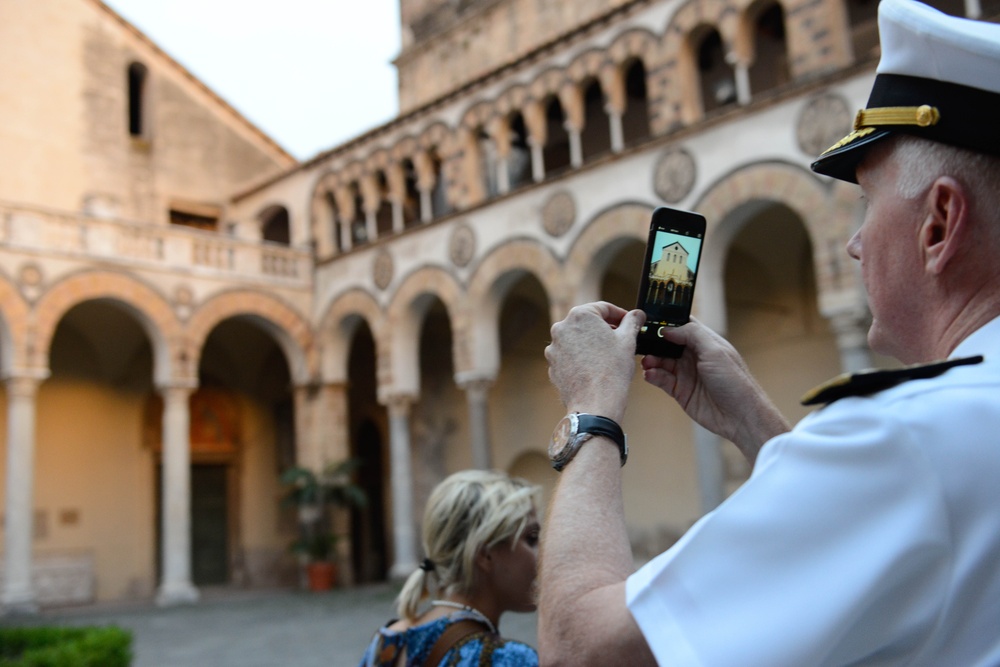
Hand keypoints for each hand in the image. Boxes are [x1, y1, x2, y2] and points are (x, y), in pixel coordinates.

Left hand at [545, 302, 644, 422]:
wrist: (595, 403)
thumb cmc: (612, 370)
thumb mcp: (628, 340)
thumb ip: (632, 322)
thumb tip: (637, 314)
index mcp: (580, 315)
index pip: (603, 308)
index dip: (620, 314)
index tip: (629, 322)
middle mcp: (562, 328)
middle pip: (588, 323)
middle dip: (604, 329)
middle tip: (621, 339)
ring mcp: (555, 348)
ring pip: (577, 340)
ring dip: (592, 343)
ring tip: (608, 356)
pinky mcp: (553, 365)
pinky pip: (570, 356)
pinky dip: (581, 358)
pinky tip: (595, 368)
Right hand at [641, 318, 789, 463]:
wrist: (740, 416)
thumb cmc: (734, 381)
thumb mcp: (714, 350)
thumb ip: (691, 335)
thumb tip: (668, 329)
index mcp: (705, 343)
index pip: (683, 327)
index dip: (667, 323)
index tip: (650, 322)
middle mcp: (694, 357)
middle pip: (667, 345)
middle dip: (654, 343)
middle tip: (642, 344)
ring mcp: (687, 374)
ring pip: (662, 362)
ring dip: (651, 360)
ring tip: (646, 362)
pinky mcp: (680, 392)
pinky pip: (662, 380)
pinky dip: (653, 376)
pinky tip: (649, 374)